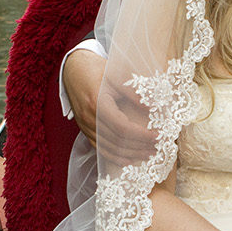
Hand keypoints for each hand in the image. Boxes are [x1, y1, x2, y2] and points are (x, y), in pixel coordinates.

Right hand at [62, 49, 157, 165]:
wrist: (74, 71)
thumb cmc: (97, 71)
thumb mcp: (116, 77)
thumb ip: (135, 93)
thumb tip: (155, 107)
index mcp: (97, 103)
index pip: (122, 127)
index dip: (141, 135)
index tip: (157, 136)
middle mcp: (89, 118)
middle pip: (117, 140)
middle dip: (139, 146)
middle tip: (157, 147)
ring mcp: (85, 126)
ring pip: (109, 148)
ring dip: (130, 154)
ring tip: (147, 154)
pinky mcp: (84, 130)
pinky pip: (100, 149)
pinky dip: (115, 157)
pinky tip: (128, 160)